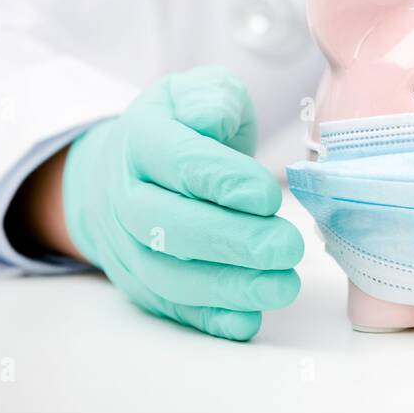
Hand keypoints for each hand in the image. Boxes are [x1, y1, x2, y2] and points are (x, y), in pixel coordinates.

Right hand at [62, 65, 303, 340]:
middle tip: (288, 246)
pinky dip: (210, 320)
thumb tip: (211, 119)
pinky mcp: (144, 285)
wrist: (125, 173)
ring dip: (229, 287)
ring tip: (283, 285)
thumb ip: (210, 96)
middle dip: (234, 242)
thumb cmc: (182, 129)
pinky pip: (173, 309)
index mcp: (142, 140)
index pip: (179, 164)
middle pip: (170, 227)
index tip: (268, 196)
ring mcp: (131, 246)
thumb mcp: (196, 92)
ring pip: (170, 276)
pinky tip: (250, 318)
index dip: (225, 182)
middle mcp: (127, 196)